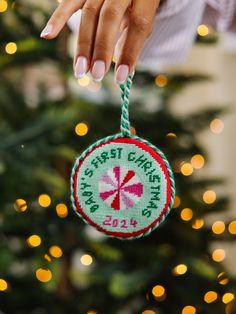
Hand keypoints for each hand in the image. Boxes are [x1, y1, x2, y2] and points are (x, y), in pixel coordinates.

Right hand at [40, 0, 159, 82]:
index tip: (121, 78)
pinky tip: (48, 35)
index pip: (137, 26)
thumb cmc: (136, 4)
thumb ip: (132, 41)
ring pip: (89, 14)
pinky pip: (69, 2)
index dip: (129, 53)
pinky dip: (57, 19)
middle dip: (102, 48)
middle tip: (97, 75)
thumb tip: (125, 72)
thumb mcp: (142, 18)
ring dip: (84, 44)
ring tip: (81, 70)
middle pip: (109, 17)